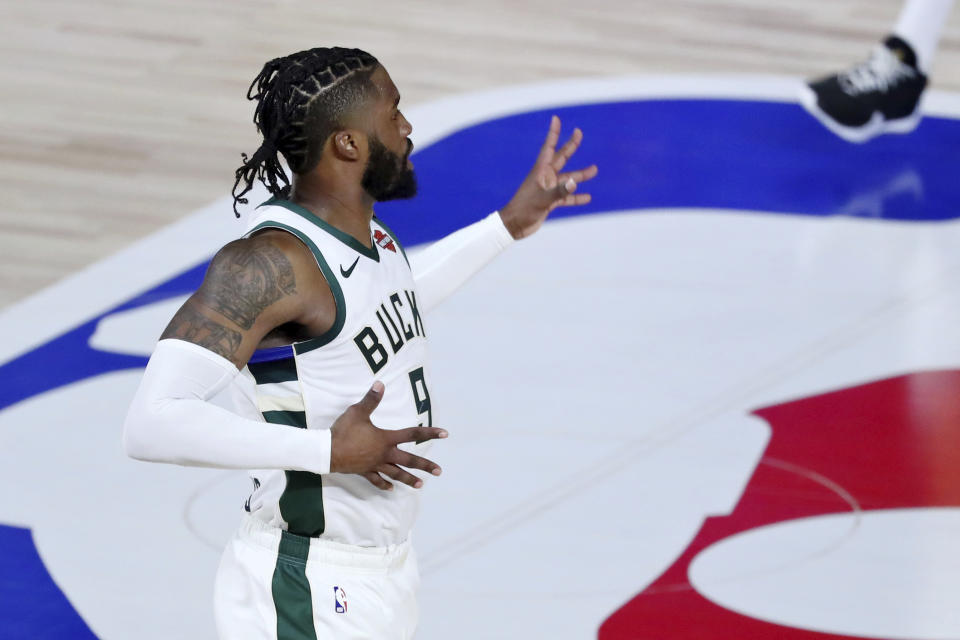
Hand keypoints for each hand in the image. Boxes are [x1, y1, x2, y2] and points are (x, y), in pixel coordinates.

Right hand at [330, 381, 446, 489]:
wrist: (327, 452)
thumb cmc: (344, 431)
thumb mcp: (358, 412)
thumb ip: (371, 399)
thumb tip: (380, 384)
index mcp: (386, 439)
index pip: (412, 433)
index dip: (429, 432)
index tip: (445, 434)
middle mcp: (384, 454)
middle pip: (409, 460)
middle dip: (424, 465)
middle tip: (438, 471)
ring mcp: (375, 464)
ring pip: (396, 473)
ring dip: (408, 479)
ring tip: (420, 485)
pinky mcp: (365, 471)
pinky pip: (377, 480)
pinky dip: (384, 484)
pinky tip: (390, 489)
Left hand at [499, 115, 598, 239]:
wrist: (514, 226)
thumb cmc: (524, 209)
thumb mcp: (543, 199)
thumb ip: (560, 191)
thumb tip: (575, 182)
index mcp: (540, 171)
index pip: (549, 147)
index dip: (553, 133)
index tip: (556, 119)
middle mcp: (545, 177)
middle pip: (561, 157)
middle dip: (570, 145)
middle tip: (579, 132)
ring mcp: (548, 188)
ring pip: (567, 179)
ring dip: (580, 175)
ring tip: (594, 170)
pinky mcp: (550, 201)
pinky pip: (566, 197)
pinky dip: (576, 197)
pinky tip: (588, 198)